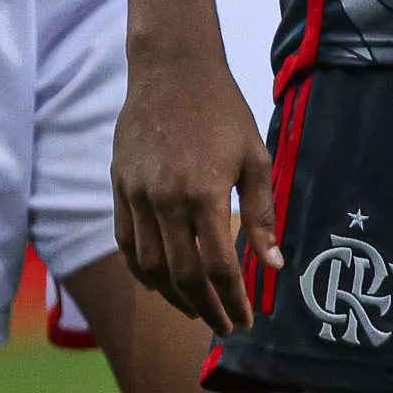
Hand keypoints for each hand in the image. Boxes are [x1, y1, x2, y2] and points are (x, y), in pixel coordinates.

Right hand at [113, 42, 278, 332]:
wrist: (172, 68)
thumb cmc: (222, 109)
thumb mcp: (254, 156)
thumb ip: (261, 213)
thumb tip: (273, 265)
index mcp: (205, 192)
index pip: (218, 267)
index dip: (232, 300)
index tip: (245, 321)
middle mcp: (166, 200)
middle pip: (182, 275)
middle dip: (205, 309)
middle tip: (223, 325)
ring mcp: (137, 194)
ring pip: (150, 266)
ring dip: (173, 297)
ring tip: (196, 309)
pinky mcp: (119, 186)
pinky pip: (125, 243)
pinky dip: (142, 270)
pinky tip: (160, 281)